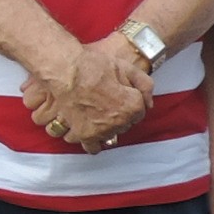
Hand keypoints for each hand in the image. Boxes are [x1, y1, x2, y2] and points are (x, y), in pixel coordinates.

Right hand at [30, 33, 153, 150]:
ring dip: (105, 129)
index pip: (139, 113)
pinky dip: (90, 140)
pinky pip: (92, 147)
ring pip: (109, 137)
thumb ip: (144, 84)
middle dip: (118, 115)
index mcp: (131, 107)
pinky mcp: (83, 135)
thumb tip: (149, 103)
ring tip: (96, 115)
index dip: (129, 102)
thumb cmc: (93, 66)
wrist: (65, 70)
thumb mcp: (124, 67)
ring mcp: (101, 131)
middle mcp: (119, 123)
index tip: (119, 96)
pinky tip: (87, 129)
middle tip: (105, 101)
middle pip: (124, 125)